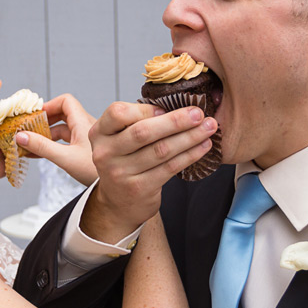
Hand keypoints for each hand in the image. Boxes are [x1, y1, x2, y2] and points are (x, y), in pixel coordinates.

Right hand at [15, 93, 97, 185]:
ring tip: (29, 144)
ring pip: (62, 129)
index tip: (34, 116)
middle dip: (44, 121)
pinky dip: (52, 144)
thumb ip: (42, 147)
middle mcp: (85, 126)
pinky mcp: (84, 148)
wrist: (115, 187)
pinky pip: (65, 140)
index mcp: (83, 123)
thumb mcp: (65, 158)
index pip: (65, 101)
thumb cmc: (95, 172)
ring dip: (46, 134)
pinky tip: (38, 153)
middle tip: (28, 130)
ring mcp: (85, 137)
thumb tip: (20, 136)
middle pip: (62, 114)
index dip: (49, 105)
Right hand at [82, 102, 216, 242]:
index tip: (168, 106)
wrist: (119, 203)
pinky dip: (190, 155)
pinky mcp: (139, 188)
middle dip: (176, 121)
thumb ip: (137, 121)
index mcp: (99, 133)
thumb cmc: (125, 162)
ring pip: (161, 150)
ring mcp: (121, 173)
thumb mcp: (120, 139)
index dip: (145, 108)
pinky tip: (203, 146)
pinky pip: (170, 168)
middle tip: (199, 113)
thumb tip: (178, 104)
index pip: (118, 112)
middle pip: (143, 132)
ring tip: (208, 128)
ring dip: (189, 137)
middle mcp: (106, 153)